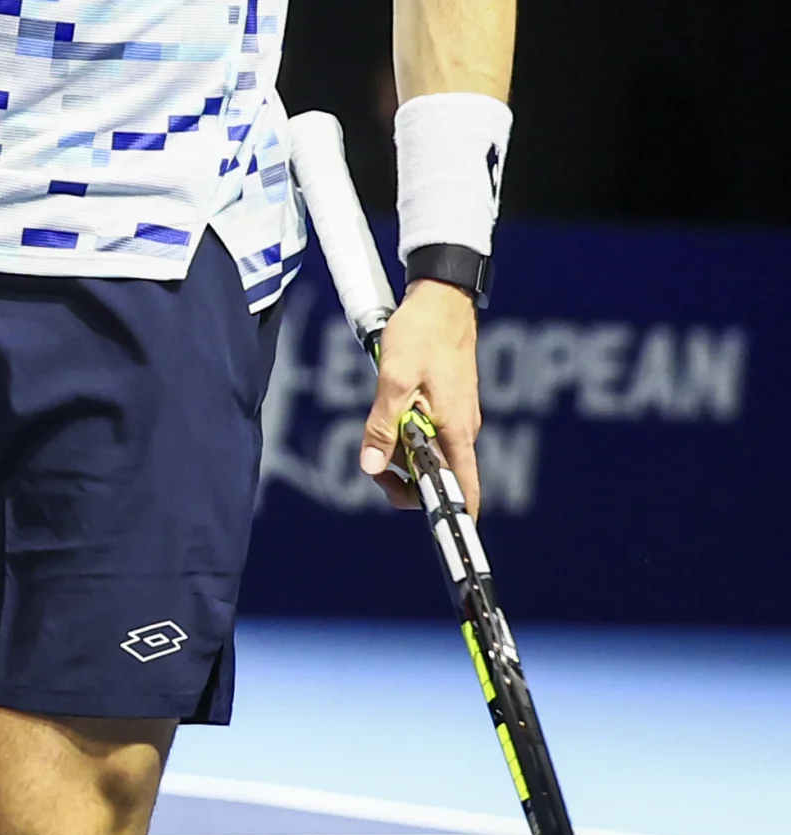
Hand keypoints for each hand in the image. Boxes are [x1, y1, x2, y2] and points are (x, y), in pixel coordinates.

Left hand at [360, 276, 481, 513]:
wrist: (440, 299)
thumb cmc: (421, 334)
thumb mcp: (393, 380)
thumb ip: (382, 424)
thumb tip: (370, 465)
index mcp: (457, 430)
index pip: (465, 489)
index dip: (454, 517)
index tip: (439, 535)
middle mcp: (462, 430)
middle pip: (439, 477)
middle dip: (406, 481)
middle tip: (374, 462)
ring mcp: (455, 418)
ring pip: (429, 455)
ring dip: (402, 454)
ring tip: (378, 431)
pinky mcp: (446, 405)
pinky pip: (426, 434)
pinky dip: (406, 434)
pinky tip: (389, 413)